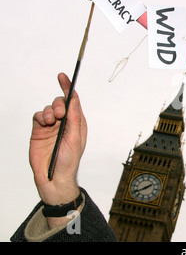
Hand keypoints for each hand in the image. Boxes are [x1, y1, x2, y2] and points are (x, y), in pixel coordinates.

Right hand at [29, 73, 86, 205]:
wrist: (53, 177)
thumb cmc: (68, 161)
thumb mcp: (75, 138)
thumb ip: (74, 118)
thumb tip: (74, 99)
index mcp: (77, 123)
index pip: (73, 101)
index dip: (68, 88)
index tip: (63, 76)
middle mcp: (65, 123)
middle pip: (60, 102)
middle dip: (58, 103)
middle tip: (59, 114)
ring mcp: (51, 126)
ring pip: (48, 108)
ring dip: (49, 111)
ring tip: (51, 122)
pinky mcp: (39, 131)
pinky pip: (38, 116)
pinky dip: (40, 116)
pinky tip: (44, 123)